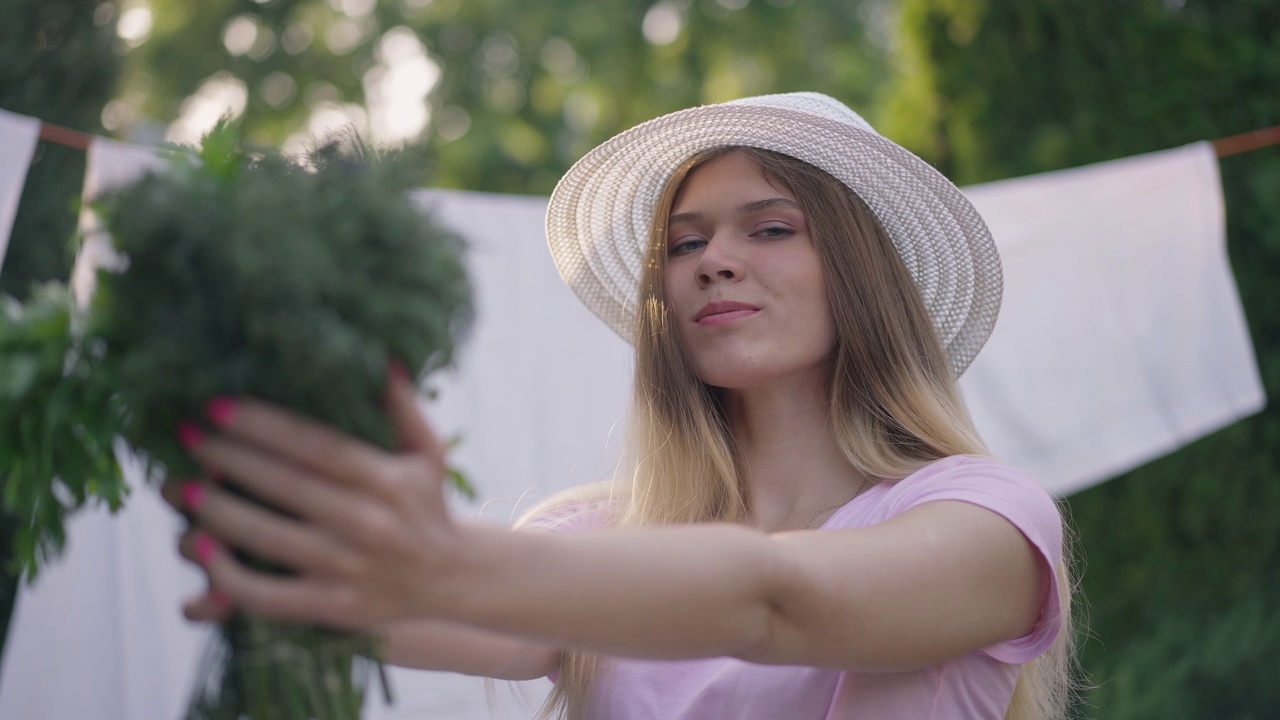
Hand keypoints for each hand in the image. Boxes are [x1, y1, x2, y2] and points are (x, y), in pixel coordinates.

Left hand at [162, 366, 464, 628]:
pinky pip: (269, 595)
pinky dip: (227, 575)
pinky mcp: (334, 606)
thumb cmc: (427, 503)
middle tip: (187, 436)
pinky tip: (201, 547)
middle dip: (227, 458)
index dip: (262, 424)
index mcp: (388, 480)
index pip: (315, 446)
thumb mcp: (427, 451)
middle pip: (285, 486)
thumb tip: (380, 358)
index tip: (217, 406)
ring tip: (180, 487)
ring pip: (268, 538)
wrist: (451, 578)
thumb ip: (402, 406)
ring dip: (217, 511)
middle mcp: (370, 523)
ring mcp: (350, 568)